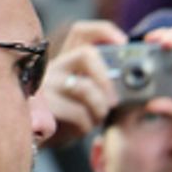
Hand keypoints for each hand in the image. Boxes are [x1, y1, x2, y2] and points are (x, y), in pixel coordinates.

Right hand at [41, 21, 124, 145]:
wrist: (37, 140)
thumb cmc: (69, 118)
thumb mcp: (87, 97)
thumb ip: (104, 85)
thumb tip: (134, 83)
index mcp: (68, 61)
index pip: (81, 32)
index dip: (103, 31)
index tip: (123, 40)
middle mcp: (54, 67)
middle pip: (86, 54)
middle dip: (106, 78)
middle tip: (114, 101)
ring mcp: (46, 85)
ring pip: (84, 88)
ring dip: (99, 108)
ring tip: (96, 118)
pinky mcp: (43, 106)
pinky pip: (77, 113)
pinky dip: (87, 125)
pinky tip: (80, 128)